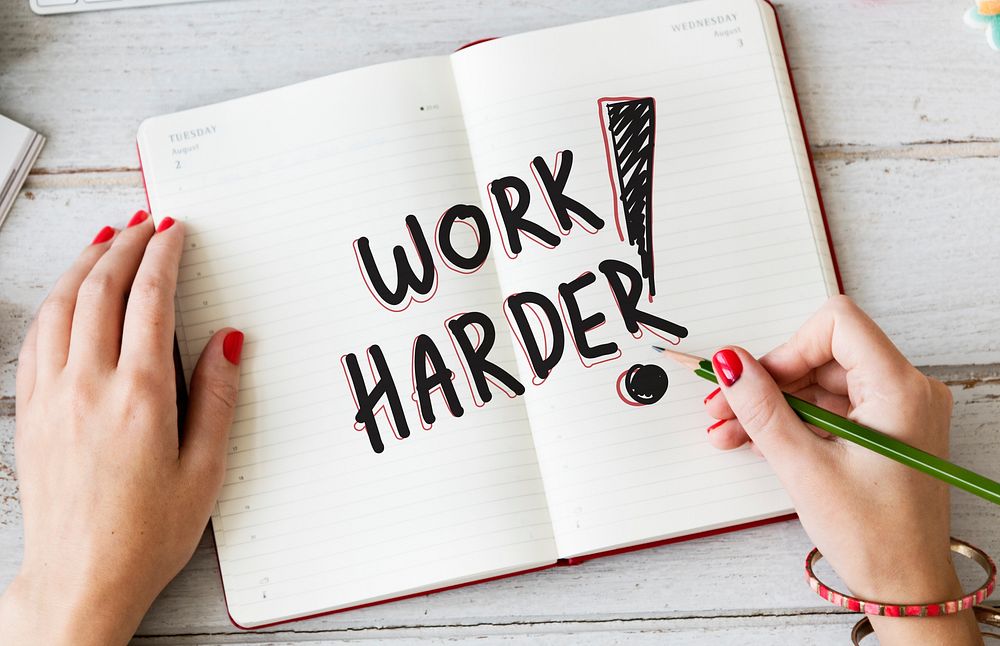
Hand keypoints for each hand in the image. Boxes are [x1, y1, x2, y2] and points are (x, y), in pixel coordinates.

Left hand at [0, 213, 242, 645]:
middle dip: (125, 245)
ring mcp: (52, 396)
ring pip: (61, 305)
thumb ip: (217, 397)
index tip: (174, 231)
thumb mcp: (205, 470)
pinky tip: (65, 295)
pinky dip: (54, 301)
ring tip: (105, 239)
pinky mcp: (31, 412)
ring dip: (85, 264)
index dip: (163, 255)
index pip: (149, 300)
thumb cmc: (145, 534)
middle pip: (100, 289)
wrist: (79, 579)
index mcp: (140, 396)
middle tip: (144, 222)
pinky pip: (36, 337)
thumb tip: (226, 341)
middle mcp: (89, 386)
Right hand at [703, 295, 981, 644]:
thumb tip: (731, 363)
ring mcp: (897, 411)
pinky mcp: (885, 430)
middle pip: (823, 355)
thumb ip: (762, 408)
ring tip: (733, 431)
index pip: (837, 325)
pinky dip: (795, 421)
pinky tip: (761, 441)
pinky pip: (831, 408)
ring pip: (821, 384)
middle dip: (769, 381)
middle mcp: (906, 391)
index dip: (787, 348)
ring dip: (774, 405)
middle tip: (725, 407)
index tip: (755, 380)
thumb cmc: (875, 537)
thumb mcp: (804, 468)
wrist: (905, 587)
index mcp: (899, 390)